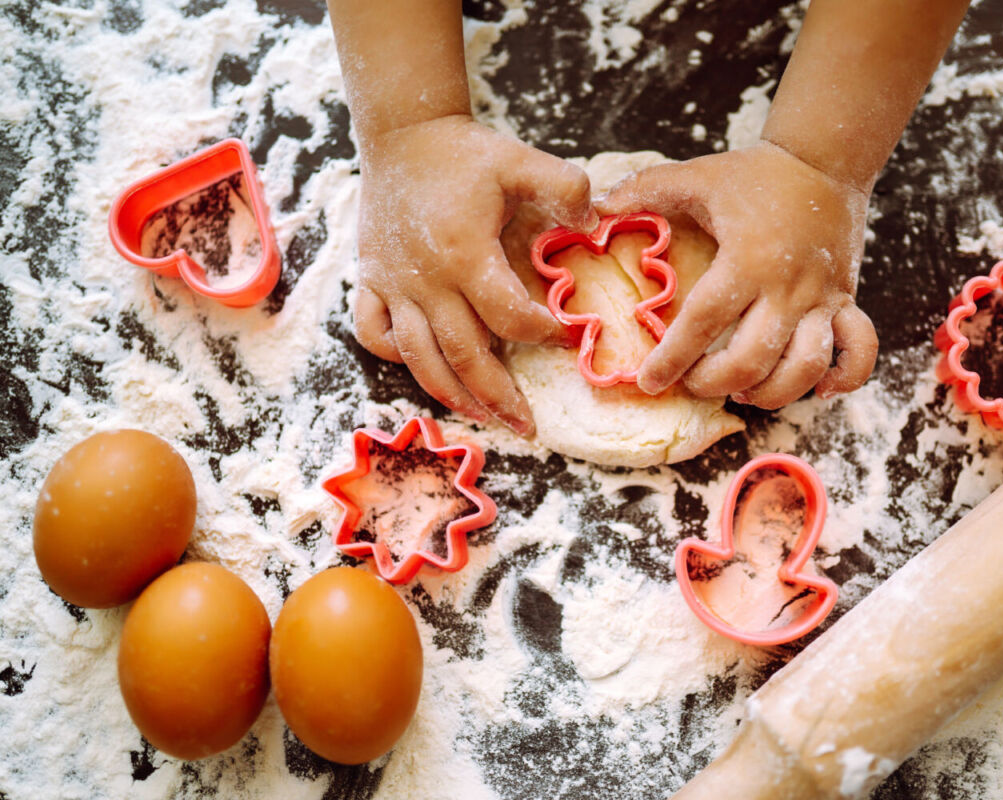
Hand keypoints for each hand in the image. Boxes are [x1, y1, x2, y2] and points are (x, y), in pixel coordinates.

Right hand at [353, 115, 596, 434]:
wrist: (402, 134)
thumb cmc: (464, 153)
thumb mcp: (520, 160)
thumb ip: (564, 188)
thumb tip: (598, 221)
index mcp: (465, 254)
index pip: (508, 317)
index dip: (543, 334)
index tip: (570, 336)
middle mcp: (426, 280)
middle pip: (464, 355)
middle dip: (498, 397)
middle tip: (528, 426)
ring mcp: (392, 284)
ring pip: (419, 358)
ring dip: (451, 395)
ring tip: (483, 419)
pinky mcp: (369, 281)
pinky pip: (374, 334)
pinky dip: (396, 357)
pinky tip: (424, 368)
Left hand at [597, 142, 877, 408]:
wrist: (824, 160)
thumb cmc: (752, 175)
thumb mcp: (695, 177)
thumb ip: (642, 192)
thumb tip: (591, 209)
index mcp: (746, 259)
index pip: (703, 322)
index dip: (673, 358)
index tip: (648, 381)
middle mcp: (787, 286)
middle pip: (751, 360)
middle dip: (714, 384)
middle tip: (692, 383)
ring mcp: (822, 298)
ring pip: (805, 368)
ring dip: (771, 393)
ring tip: (742, 392)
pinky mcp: (846, 302)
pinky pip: (858, 352)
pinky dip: (843, 379)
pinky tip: (818, 390)